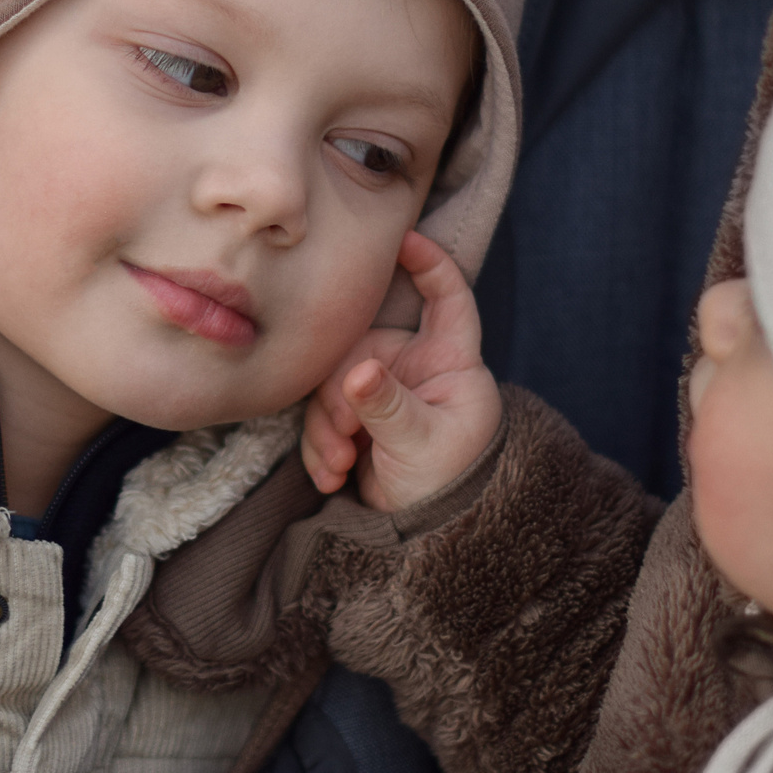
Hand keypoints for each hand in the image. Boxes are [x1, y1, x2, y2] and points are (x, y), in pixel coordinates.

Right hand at [302, 230, 502, 512]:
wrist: (430, 533)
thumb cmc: (450, 482)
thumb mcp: (420, 443)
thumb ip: (386, 405)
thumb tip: (356, 373)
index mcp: (449, 361)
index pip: (449, 296)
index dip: (431, 262)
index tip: (402, 240)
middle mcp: (414, 367)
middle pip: (362, 345)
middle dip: (342, 392)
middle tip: (346, 432)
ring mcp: (383, 390)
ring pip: (334, 384)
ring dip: (327, 428)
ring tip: (340, 463)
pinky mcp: (357, 418)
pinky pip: (323, 416)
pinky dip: (321, 447)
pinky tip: (332, 476)